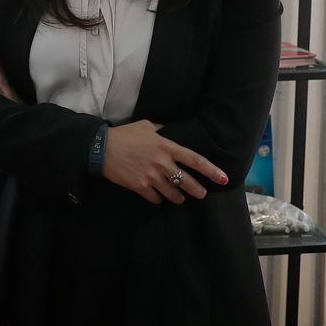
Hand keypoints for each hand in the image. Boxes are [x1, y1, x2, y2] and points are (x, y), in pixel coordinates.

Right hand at [102, 121, 227, 204]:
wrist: (102, 148)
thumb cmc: (125, 134)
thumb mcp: (146, 125)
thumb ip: (161, 130)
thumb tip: (169, 132)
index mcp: (167, 146)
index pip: (195, 160)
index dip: (211, 171)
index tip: (223, 179)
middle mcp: (163, 163)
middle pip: (187, 181)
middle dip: (197, 190)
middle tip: (201, 194)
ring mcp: (152, 176)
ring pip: (173, 194)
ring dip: (178, 197)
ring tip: (180, 198)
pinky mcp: (140, 187)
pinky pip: (156, 199)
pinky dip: (159, 199)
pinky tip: (158, 197)